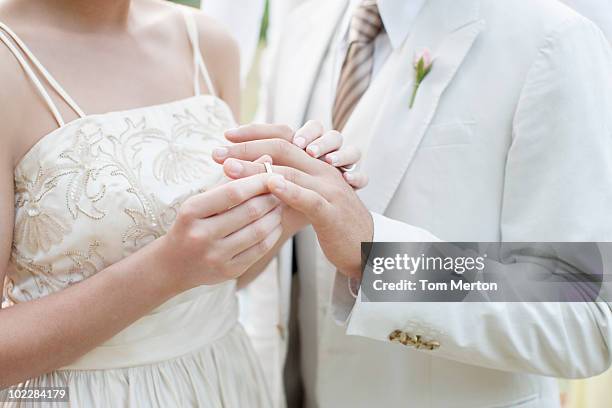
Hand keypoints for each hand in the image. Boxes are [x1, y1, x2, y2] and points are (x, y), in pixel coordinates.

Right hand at [159, 174, 282, 291]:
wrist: (172, 265)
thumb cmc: (190, 224)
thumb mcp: (202, 199)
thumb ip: (233, 179)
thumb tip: (266, 158)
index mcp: (192, 211)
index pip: (234, 192)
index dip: (259, 182)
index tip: (273, 174)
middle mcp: (201, 235)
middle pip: (250, 211)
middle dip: (271, 197)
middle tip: (281, 189)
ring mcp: (215, 256)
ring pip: (259, 231)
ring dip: (275, 215)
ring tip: (279, 205)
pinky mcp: (228, 271)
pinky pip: (260, 250)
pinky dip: (273, 233)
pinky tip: (275, 224)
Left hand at [220, 121, 366, 234]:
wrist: (368, 247)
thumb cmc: (333, 223)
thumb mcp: (308, 198)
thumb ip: (287, 186)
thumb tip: (253, 178)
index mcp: (316, 164)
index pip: (284, 137)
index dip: (254, 134)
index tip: (225, 137)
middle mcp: (323, 169)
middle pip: (283, 147)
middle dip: (247, 147)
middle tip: (218, 152)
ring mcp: (329, 187)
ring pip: (291, 170)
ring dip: (257, 167)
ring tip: (230, 167)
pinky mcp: (331, 210)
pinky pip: (309, 196)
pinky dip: (289, 189)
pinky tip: (269, 185)